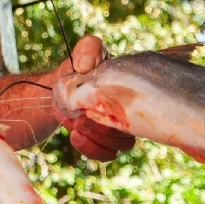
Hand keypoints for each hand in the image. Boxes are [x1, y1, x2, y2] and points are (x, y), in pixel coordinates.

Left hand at [54, 36, 136, 161]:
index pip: (143, 105)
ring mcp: (119, 129)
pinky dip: (91, 148)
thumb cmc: (80, 69)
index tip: (96, 106)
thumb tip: (86, 66)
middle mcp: (130, 111)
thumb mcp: (85, 52)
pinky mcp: (105, 142)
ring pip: (120, 146)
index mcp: (132, 91)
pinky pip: (106, 154)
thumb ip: (89, 49)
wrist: (61, 89)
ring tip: (76, 127)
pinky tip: (75, 137)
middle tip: (81, 120)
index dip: (121, 108)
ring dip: (97, 139)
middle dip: (104, 129)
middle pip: (131, 131)